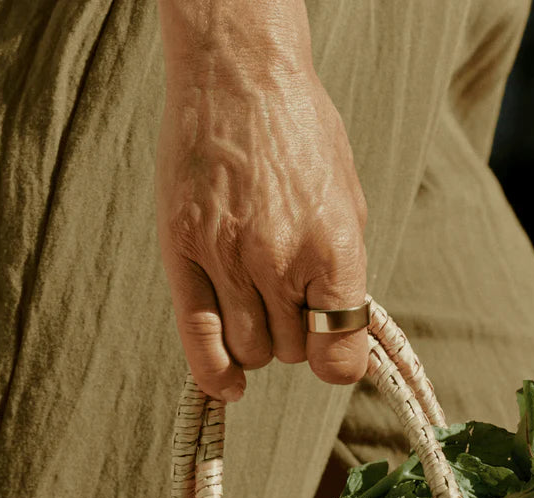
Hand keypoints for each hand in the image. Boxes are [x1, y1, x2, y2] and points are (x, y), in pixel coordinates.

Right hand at [155, 0, 368, 402]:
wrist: (239, 76)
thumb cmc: (302, 135)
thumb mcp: (350, 200)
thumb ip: (347, 273)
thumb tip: (344, 331)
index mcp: (333, 247)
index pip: (339, 352)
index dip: (337, 361)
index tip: (331, 351)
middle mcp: (279, 260)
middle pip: (291, 351)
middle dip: (295, 336)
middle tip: (289, 300)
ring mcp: (227, 256)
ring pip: (250, 350)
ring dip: (258, 341)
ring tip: (257, 305)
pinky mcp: (183, 250)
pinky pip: (198, 336)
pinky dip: (214, 372)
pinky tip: (227, 385)